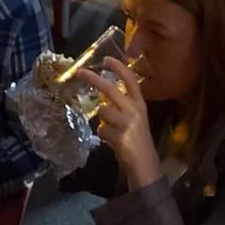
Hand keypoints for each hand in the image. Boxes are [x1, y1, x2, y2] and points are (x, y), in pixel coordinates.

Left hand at [77, 57, 160, 190]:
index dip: (119, 68)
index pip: (131, 80)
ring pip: (102, 111)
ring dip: (102, 121)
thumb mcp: (135, 120)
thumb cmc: (138, 141)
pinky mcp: (119, 136)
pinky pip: (101, 130)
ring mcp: (127, 123)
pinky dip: (103, 136)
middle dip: (93, 79)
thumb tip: (103, 96)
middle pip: (110, 89)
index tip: (106, 59)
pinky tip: (113, 143)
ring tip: (113, 132)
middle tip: (79, 72)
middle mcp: (135, 111)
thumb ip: (123, 107)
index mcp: (140, 105)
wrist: (145, 166)